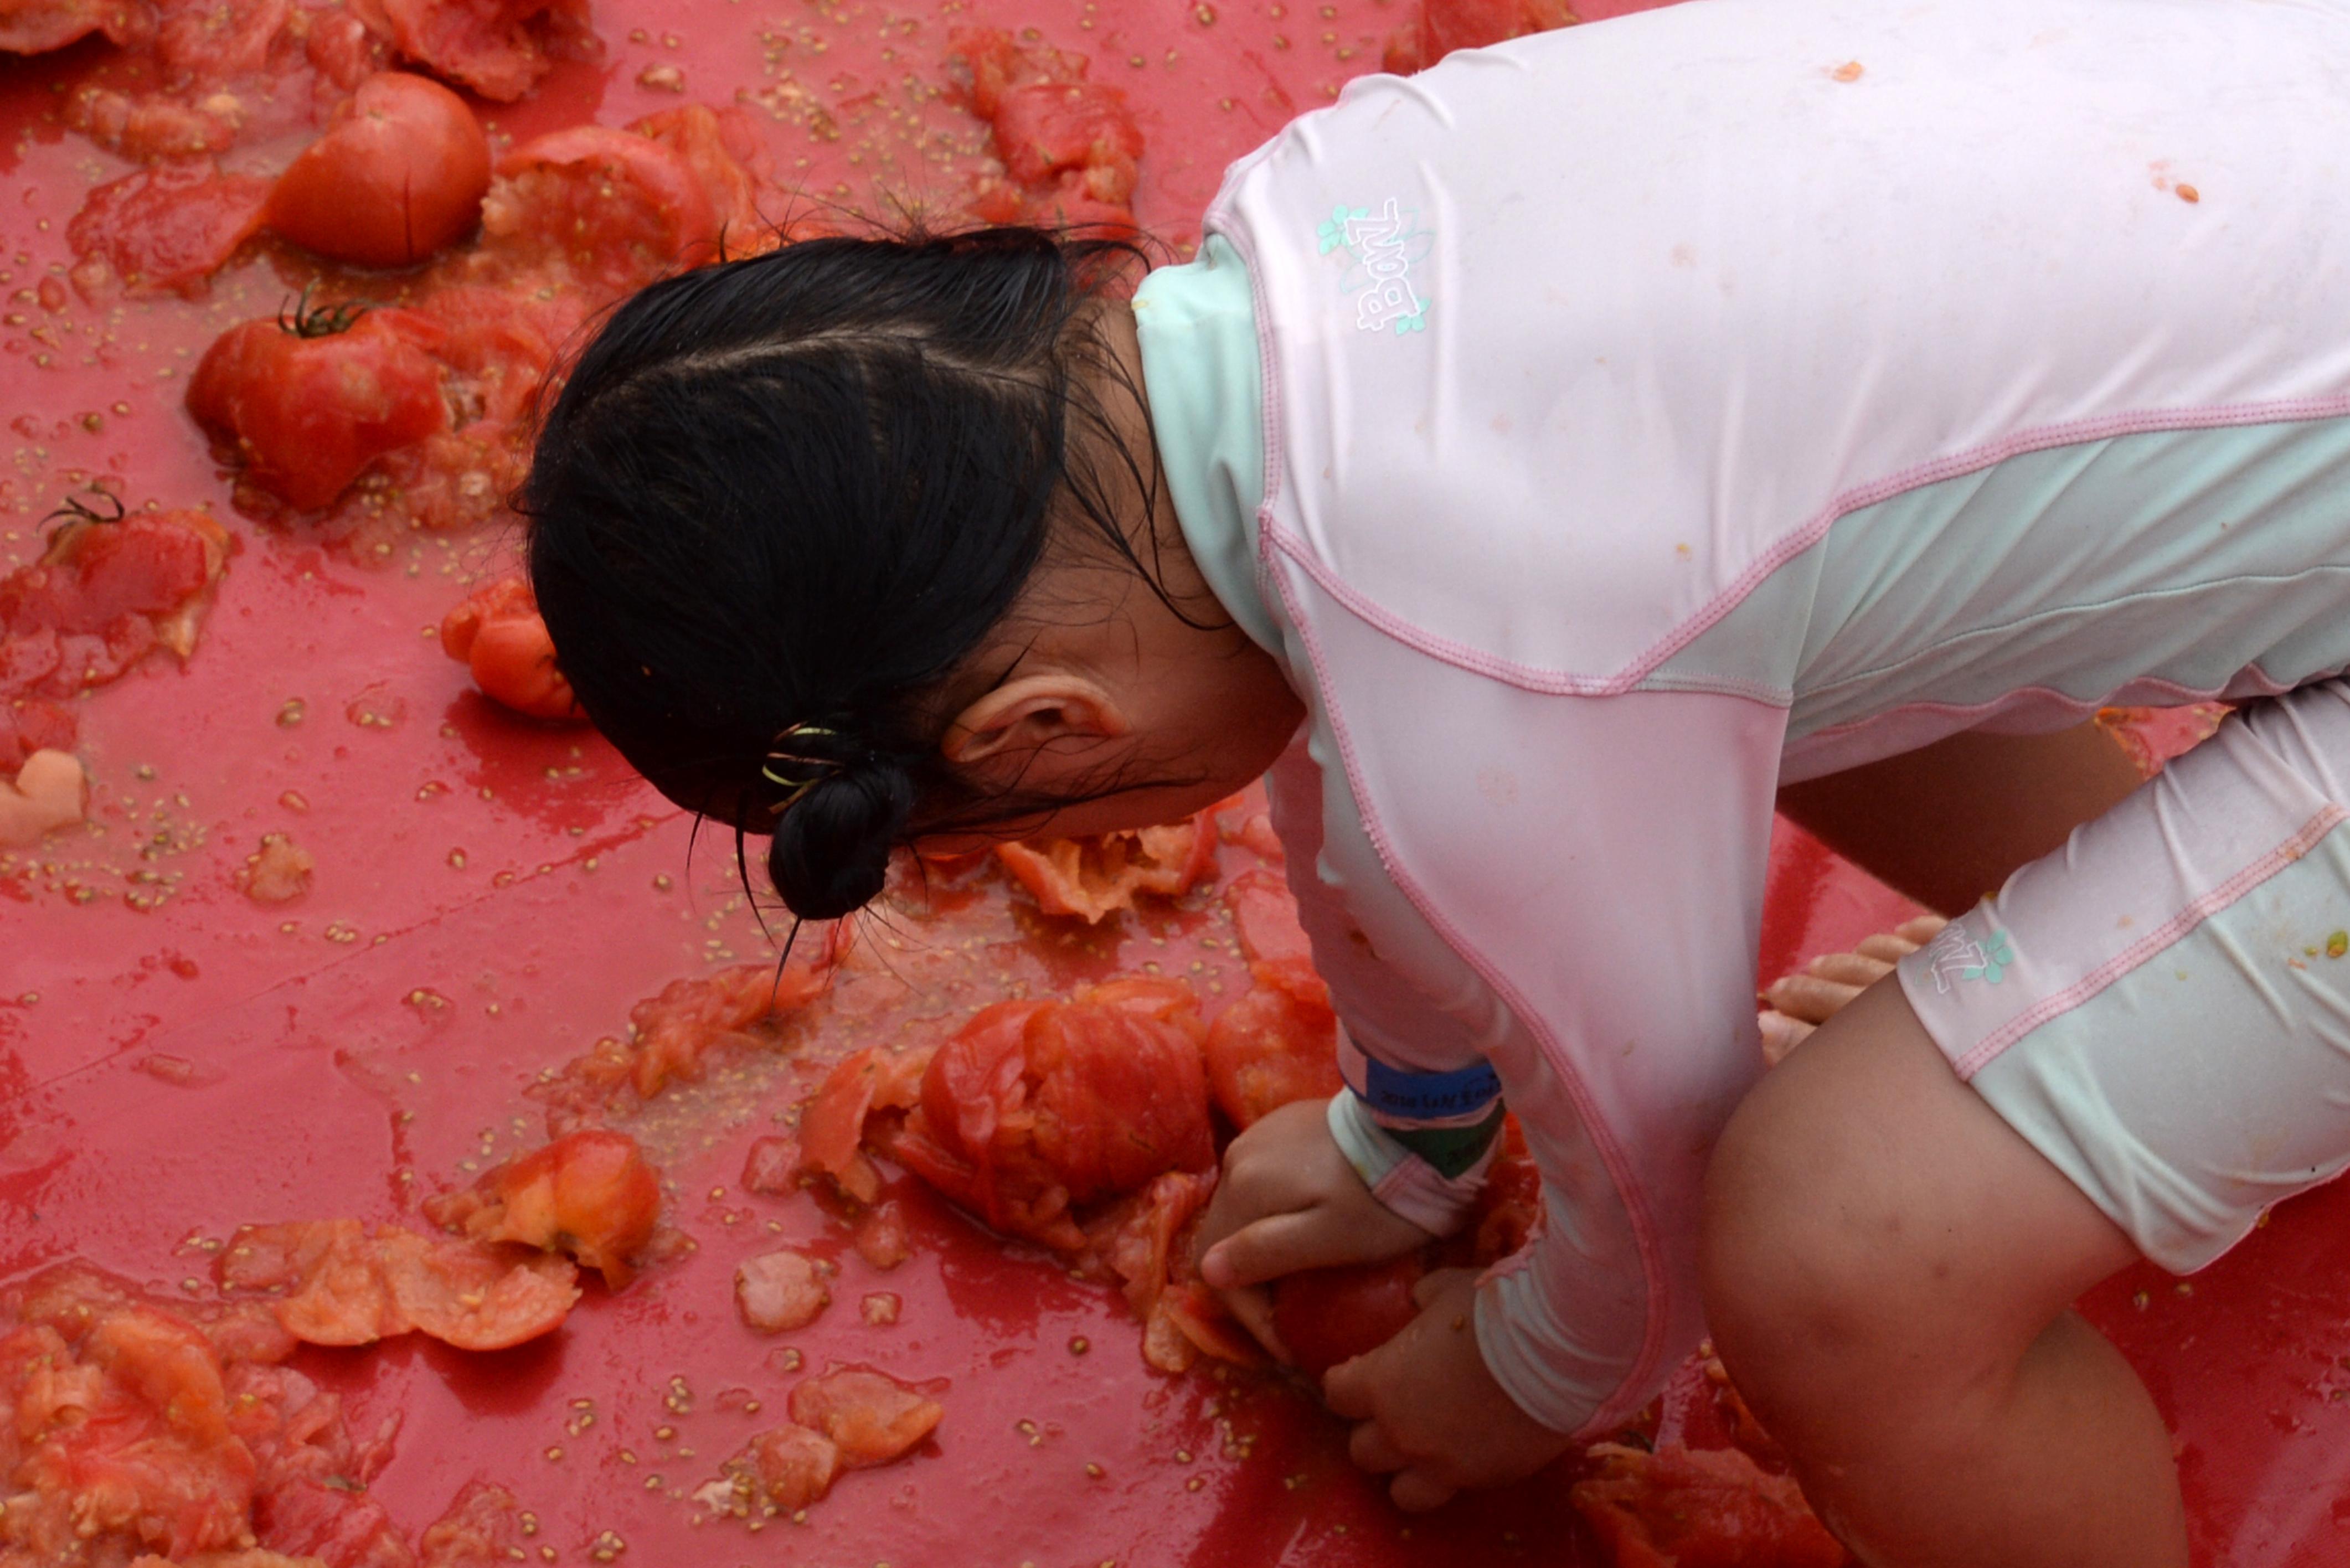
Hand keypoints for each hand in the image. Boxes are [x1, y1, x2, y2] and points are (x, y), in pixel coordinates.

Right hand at [1192, 1098, 1431, 1358]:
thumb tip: (1208, 1270)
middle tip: (1291, 1319)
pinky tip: (1307, 1227)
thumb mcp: (1328, 1238)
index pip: (1215, 1263)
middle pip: (1225, 1235)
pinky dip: (1275, 1214)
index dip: (1247, 1314)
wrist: (1420, 1127)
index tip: (1286, 1347)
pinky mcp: (1285, 1125)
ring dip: (1262, 1247)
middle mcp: (1239, 1157)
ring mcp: (1260, 1136)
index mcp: (1244, 1188)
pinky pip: (1263, 1182)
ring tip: (1298, 1279)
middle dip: (1251, 1284)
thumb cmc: (1380, 1197)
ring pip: (1243, 1208)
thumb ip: (1264, 1252)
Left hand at [1322, 1269, 1573, 1510]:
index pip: (1338, 1395)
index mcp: (1381, 1384)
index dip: (1346, 1384)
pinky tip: (1472, 1451)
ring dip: (1406, 1471)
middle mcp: (1403, 1433)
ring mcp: (1443, 1464)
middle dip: (1374, 1432)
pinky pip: (1457, 1491)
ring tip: (1425, 1450)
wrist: (1553, 1349)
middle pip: (1362, 1451)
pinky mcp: (1485, 1479)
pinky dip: (1456, 1475)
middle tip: (1395, 1412)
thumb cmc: (1491, 1312)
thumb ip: (1423, 1300)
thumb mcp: (1445, 1290)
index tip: (1359, 1374)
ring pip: (1402, 1493)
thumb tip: (1419, 1299)